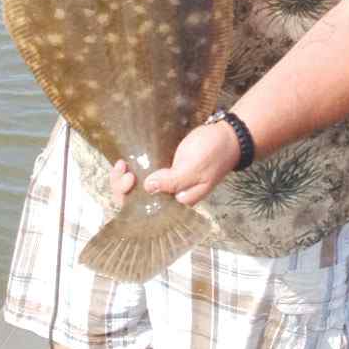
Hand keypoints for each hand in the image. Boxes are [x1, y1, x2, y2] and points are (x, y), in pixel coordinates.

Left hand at [109, 121, 240, 208]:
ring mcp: (168, 183)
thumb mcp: (194, 168)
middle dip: (123, 187)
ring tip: (122, 164)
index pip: (147, 211)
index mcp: (178, 203)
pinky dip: (134, 170)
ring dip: (125, 179)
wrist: (227, 136)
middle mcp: (170, 197)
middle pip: (138, 201)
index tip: (131, 178)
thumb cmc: (213, 153)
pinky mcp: (167, 170)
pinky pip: (145, 175)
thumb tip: (147, 188)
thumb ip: (172, 181)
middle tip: (123, 167)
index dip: (132, 198)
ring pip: (138, 189)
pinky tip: (127, 161)